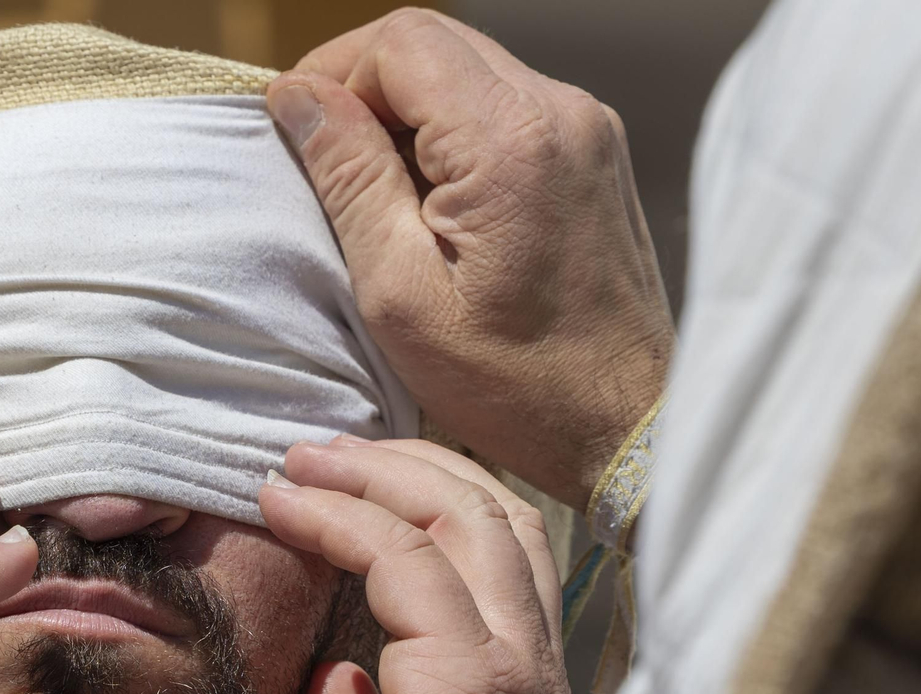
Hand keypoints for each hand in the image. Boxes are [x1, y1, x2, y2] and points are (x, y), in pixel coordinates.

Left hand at [260, 437, 579, 693]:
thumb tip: (344, 679)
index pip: (498, 565)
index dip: (429, 508)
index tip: (349, 490)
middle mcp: (533, 671)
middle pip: (495, 518)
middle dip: (409, 468)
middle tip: (324, 451)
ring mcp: (509, 670)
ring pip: (464, 518)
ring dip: (374, 476)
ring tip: (300, 460)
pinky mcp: (466, 678)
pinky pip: (406, 562)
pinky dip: (346, 519)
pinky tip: (291, 505)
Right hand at [266, 9, 672, 510]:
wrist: (625, 425)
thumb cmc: (512, 382)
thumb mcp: (399, 293)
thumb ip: (350, 179)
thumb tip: (298, 98)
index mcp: (510, 141)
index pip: (401, 42)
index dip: (332, 73)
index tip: (296, 133)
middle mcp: (561, 113)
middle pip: (435, 42)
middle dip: (364, 85)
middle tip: (324, 159)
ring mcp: (586, 128)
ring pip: (467, 68)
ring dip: (406, 112)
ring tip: (375, 191)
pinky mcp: (593, 153)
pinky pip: (502, 106)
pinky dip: (450, 133)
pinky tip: (430, 202)